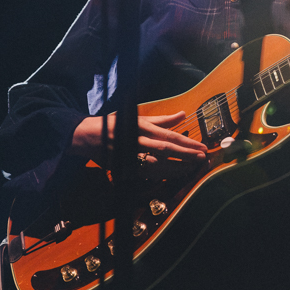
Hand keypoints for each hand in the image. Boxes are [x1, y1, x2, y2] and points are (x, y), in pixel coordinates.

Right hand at [70, 111, 207, 163]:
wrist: (87, 137)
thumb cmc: (115, 124)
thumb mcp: (138, 118)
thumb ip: (162, 119)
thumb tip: (183, 115)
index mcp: (141, 127)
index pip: (168, 136)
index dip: (187, 142)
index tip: (202, 146)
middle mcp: (137, 141)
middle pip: (165, 150)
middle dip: (186, 155)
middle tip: (202, 157)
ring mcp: (131, 155)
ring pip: (157, 164)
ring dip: (177, 167)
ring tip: (193, 167)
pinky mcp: (125, 167)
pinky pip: (148, 174)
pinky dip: (163, 175)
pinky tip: (176, 174)